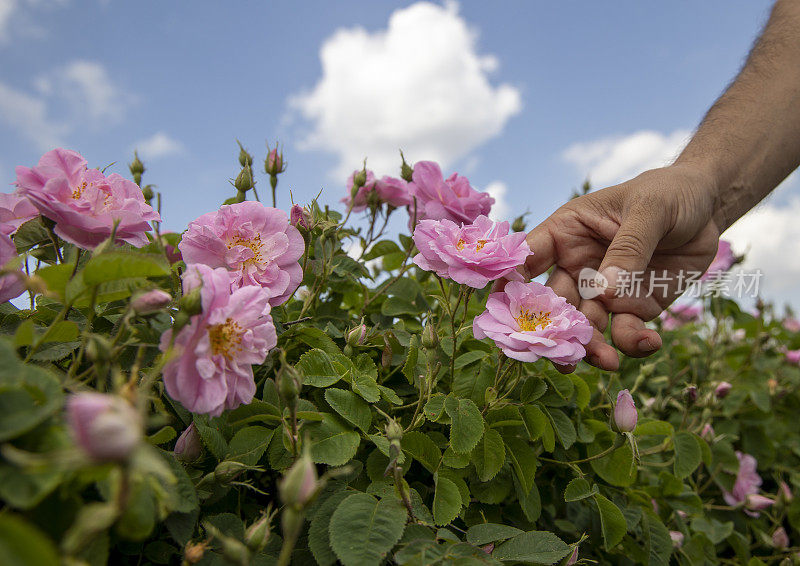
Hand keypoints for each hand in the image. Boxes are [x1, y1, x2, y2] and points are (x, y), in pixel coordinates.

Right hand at [525, 163, 720, 370]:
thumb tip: (605, 292)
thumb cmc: (669, 194)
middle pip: (552, 304)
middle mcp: (576, 266)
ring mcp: (602, 291)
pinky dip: (632, 343)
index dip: (509, 282)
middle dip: (553, 331)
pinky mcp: (632, 308)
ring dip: (592, 347)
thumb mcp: (650, 209)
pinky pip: (624, 332)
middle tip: (559, 355)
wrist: (708, 208)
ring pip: (585, 326)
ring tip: (608, 362)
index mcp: (566, 233)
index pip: (526, 258)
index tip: (501, 310)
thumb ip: (628, 247)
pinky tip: (648, 343)